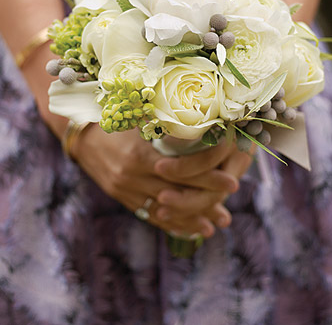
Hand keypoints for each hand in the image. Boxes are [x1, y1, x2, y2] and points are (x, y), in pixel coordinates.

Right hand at [71, 125, 243, 236]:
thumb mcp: (139, 118)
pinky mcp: (121, 197)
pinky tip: (186, 230)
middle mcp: (132, 177)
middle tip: (226, 215)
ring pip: (163, 211)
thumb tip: (203, 127)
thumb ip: (166, 126)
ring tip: (213, 228)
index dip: (209, 179)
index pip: (183, 172)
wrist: (82, 135)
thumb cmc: (114, 120)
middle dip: (205, 204)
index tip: (232, 183)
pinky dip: (168, 223)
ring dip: (189, 221)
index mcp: (140, 155)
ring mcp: (125, 191)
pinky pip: (148, 215)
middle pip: (177, 195)